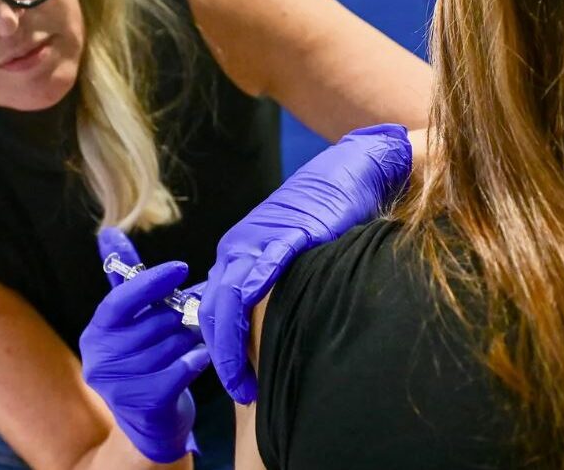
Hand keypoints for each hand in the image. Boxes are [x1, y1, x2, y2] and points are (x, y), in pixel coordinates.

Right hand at [79, 229, 209, 462]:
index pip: (121, 301)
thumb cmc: (147, 361)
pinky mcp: (142, 404)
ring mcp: (117, 385)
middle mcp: (99, 358)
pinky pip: (181, 369)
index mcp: (96, 332)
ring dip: (191, 339)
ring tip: (194, 340)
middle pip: (154, 323)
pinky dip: (196, 360)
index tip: (181, 269)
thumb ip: (125, 280)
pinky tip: (199, 358)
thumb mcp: (132, 321)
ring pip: (170, 345)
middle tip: (194, 318)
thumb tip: (109, 232)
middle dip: (181, 318)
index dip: (152, 283)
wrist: (151, 423)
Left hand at [200, 124, 412, 402]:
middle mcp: (238, 248)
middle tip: (240, 392)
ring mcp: (258, 240)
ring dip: (229, 348)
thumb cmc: (329, 216)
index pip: (213, 309)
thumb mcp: (296, 256)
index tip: (235, 381)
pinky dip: (248, 301)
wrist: (352, 171)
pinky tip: (249, 330)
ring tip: (244, 384)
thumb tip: (282, 330)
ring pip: (225, 300)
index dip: (218, 349)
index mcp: (238, 254)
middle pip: (211, 311)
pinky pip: (258, 272)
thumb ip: (281, 287)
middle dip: (220, 358)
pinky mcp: (286, 235)